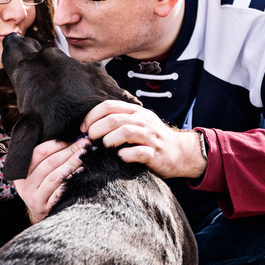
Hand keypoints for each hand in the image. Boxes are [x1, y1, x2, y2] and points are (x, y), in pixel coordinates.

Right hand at [13, 138, 88, 223]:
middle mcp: (25, 184)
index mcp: (21, 170)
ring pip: (54, 177)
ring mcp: (34, 197)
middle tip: (83, 145)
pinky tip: (80, 172)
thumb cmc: (41, 184)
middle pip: (49, 163)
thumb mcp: (36, 170)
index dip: (57, 144)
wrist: (39, 210)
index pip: (39, 152)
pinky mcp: (44, 208)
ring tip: (83, 156)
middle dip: (68, 151)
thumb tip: (68, 137)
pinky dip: (71, 180)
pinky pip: (59, 192)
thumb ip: (46, 155)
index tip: (72, 138)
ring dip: (71, 164)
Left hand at [81, 100, 205, 179]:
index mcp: (136, 112)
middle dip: (96, 129)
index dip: (92, 116)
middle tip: (90, 140)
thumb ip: (119, 121)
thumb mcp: (138, 123)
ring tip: (104, 148)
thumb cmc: (153, 139)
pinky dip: (124, 155)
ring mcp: (150, 136)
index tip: (83, 128)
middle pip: (114, 118)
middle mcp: (143, 121)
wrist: (181, 152)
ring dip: (109, 141)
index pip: (109, 106)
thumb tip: (89, 127)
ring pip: (125, 131)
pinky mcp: (155, 154)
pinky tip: (120, 158)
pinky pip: (137, 152)